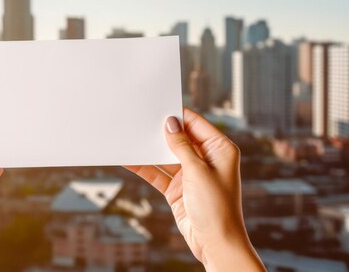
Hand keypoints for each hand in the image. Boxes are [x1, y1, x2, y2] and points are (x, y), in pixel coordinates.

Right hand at [125, 108, 264, 271]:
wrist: (214, 243)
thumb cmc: (216, 207)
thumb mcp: (198, 171)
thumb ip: (182, 146)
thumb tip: (171, 123)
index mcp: (220, 149)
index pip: (196, 123)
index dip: (178, 115)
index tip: (158, 106)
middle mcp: (206, 158)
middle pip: (179, 138)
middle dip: (160, 131)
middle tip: (140, 119)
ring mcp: (190, 173)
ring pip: (165, 155)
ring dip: (149, 149)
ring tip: (130, 137)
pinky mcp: (177, 188)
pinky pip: (158, 172)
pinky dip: (144, 167)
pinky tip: (129, 159)